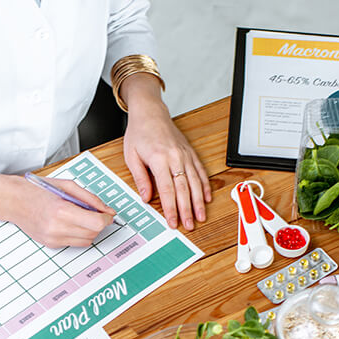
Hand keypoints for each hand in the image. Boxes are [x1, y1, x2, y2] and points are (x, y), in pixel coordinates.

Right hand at [0, 173, 115, 247]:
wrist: (14, 201)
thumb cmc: (38, 190)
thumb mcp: (67, 186)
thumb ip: (90, 199)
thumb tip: (107, 210)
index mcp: (62, 210)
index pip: (96, 223)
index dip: (106, 219)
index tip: (107, 214)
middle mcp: (57, 228)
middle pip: (93, 233)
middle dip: (98, 223)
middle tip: (94, 212)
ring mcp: (53, 238)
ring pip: (86, 241)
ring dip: (89, 230)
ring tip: (79, 216)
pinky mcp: (51, 244)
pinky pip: (74, 243)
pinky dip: (77, 233)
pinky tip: (68, 222)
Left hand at [120, 74, 211, 229]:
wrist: (150, 113)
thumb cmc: (139, 133)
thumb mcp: (131, 156)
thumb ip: (140, 178)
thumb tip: (146, 198)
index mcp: (159, 159)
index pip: (167, 190)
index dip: (170, 209)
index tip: (173, 222)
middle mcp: (175, 157)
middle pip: (183, 189)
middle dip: (187, 210)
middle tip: (189, 225)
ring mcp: (185, 155)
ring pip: (195, 182)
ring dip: (199, 201)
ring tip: (200, 216)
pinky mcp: (190, 153)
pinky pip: (200, 171)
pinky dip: (205, 185)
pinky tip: (206, 198)